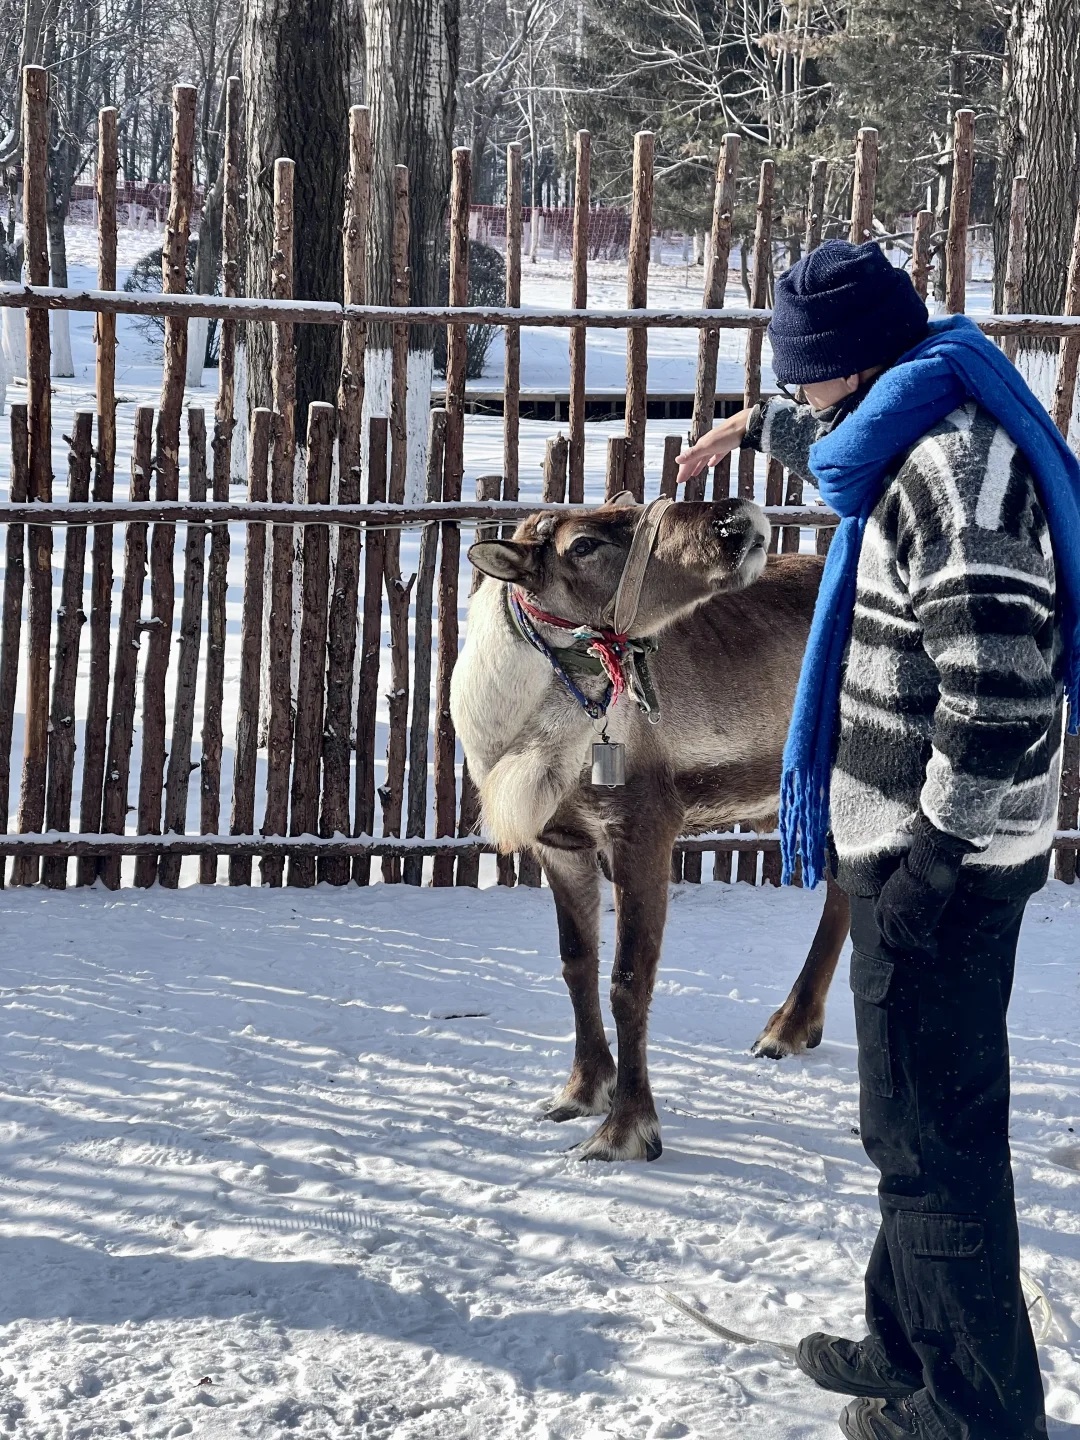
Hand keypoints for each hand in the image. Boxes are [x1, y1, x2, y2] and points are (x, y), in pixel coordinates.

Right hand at [676, 411, 748, 487]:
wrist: (744, 425)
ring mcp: (716, 445)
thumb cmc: (727, 435)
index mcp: (701, 445)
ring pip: (704, 458)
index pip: (689, 460)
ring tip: (694, 474)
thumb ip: (693, 453)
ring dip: (698, 466)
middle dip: (688, 469)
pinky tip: (711, 464)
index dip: (683, 471)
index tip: (679, 480)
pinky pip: (716, 455)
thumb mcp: (708, 446)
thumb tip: (677, 459)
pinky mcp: (726, 446)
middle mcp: (707, 445)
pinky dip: (713, 460)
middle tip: (683, 480)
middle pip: (695, 459)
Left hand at [874, 816, 970, 954]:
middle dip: (898, 942)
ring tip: (919, 947)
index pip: (880, 923)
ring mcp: (901, 919)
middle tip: (906, 947)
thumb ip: (893, 898)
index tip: (892, 938)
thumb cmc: (913, 873)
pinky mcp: (915, 922)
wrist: (925, 871)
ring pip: (905, 938)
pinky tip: (931, 947)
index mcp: (881, 903)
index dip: (887, 932)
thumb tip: (898, 906)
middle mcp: (888, 913)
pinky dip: (926, 943)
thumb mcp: (895, 885)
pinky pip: (919, 937)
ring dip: (912, 944)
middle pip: (890, 934)